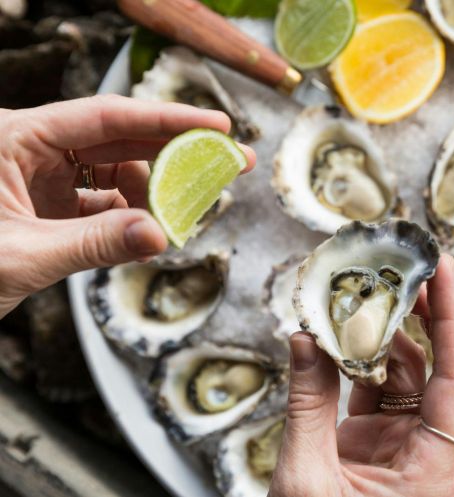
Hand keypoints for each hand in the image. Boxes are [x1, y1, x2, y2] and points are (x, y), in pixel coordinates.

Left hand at [0, 95, 255, 317]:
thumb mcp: (24, 257)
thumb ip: (94, 245)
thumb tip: (161, 237)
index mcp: (12, 138)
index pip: (104, 116)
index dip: (166, 119)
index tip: (217, 123)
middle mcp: (30, 150)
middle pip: (118, 139)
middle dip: (175, 151)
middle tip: (229, 160)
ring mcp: (40, 178)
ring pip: (115, 172)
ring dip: (153, 193)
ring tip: (184, 213)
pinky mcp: (48, 206)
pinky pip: (102, 204)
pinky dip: (130, 217)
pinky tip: (151, 229)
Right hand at [271, 254, 453, 496]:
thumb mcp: (305, 482)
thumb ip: (307, 405)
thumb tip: (305, 338)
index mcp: (432, 466)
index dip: (452, 316)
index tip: (443, 269)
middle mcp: (430, 449)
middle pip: (450, 366)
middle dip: (431, 316)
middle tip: (411, 271)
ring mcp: (406, 443)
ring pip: (412, 372)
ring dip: (389, 334)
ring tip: (364, 298)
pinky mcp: (381, 442)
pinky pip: (380, 387)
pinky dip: (362, 359)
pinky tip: (342, 338)